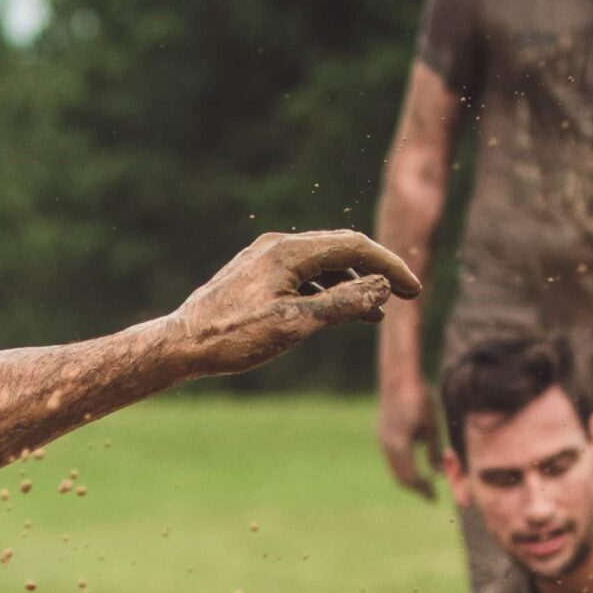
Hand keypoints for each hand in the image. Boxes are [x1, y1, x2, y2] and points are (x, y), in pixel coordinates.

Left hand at [176, 231, 421, 378]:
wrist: (178, 346)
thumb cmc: (232, 338)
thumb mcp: (294, 325)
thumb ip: (341, 304)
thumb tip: (381, 288)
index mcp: (290, 252)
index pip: (355, 248)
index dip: (389, 268)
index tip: (414, 291)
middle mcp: (278, 246)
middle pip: (341, 249)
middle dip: (375, 272)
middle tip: (403, 296)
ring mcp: (263, 259)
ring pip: (321, 264)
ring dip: (350, 284)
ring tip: (372, 314)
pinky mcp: (253, 275)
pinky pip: (300, 275)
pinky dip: (324, 289)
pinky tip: (331, 311)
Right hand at [377, 372, 442, 498]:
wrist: (397, 376)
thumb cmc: (419, 397)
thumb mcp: (432, 424)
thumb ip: (434, 449)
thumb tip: (438, 472)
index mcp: (400, 445)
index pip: (412, 476)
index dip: (424, 489)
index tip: (435, 497)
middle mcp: (387, 446)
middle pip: (400, 477)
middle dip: (416, 488)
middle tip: (430, 496)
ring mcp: (381, 440)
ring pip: (394, 469)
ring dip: (408, 478)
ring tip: (423, 484)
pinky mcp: (382, 434)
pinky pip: (392, 458)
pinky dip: (403, 467)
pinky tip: (414, 465)